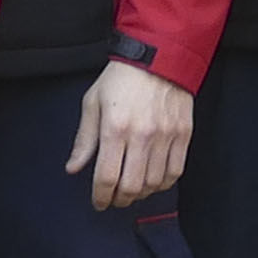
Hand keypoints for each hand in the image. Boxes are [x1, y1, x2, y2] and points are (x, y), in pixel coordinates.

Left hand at [68, 60, 193, 212]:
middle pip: (132, 186)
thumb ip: (84, 139)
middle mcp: (142, 135)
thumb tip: (73, 168)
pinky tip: (153, 181)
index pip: (107, 177)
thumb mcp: (93, 103)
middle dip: (120, 200)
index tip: (98, 202)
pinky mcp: (183, 134)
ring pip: (154, 183)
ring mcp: (166, 136)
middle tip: (114, 199)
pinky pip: (175, 171)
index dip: (101, 197)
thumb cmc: (121, 78)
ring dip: (141, 194)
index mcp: (115, 128)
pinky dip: (163, 183)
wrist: (158, 55)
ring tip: (132, 190)